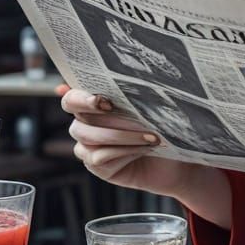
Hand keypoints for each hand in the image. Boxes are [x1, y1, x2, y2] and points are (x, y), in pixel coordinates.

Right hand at [57, 84, 191, 197]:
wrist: (173, 158)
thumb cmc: (159, 125)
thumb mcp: (148, 106)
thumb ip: (132, 93)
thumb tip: (127, 77)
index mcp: (90, 104)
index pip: (72, 100)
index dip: (82, 100)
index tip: (106, 102)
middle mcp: (83, 125)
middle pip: (80, 120)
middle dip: (111, 118)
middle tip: (138, 117)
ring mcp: (86, 147)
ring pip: (91, 138)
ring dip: (124, 135)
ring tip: (152, 136)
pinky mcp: (95, 166)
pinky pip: (100, 157)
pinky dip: (126, 150)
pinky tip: (146, 148)